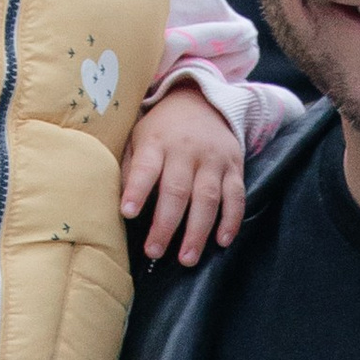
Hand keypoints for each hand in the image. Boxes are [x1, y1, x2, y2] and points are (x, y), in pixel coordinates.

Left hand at [119, 80, 244, 266]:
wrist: (201, 101)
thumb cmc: (161, 130)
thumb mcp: (138, 137)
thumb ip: (131, 168)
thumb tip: (123, 205)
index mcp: (156, 142)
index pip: (146, 168)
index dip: (137, 190)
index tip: (128, 213)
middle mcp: (186, 150)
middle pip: (177, 190)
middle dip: (165, 225)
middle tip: (154, 252)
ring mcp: (213, 159)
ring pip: (208, 198)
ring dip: (198, 231)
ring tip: (187, 259)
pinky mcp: (234, 167)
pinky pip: (236, 196)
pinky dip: (231, 220)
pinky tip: (222, 242)